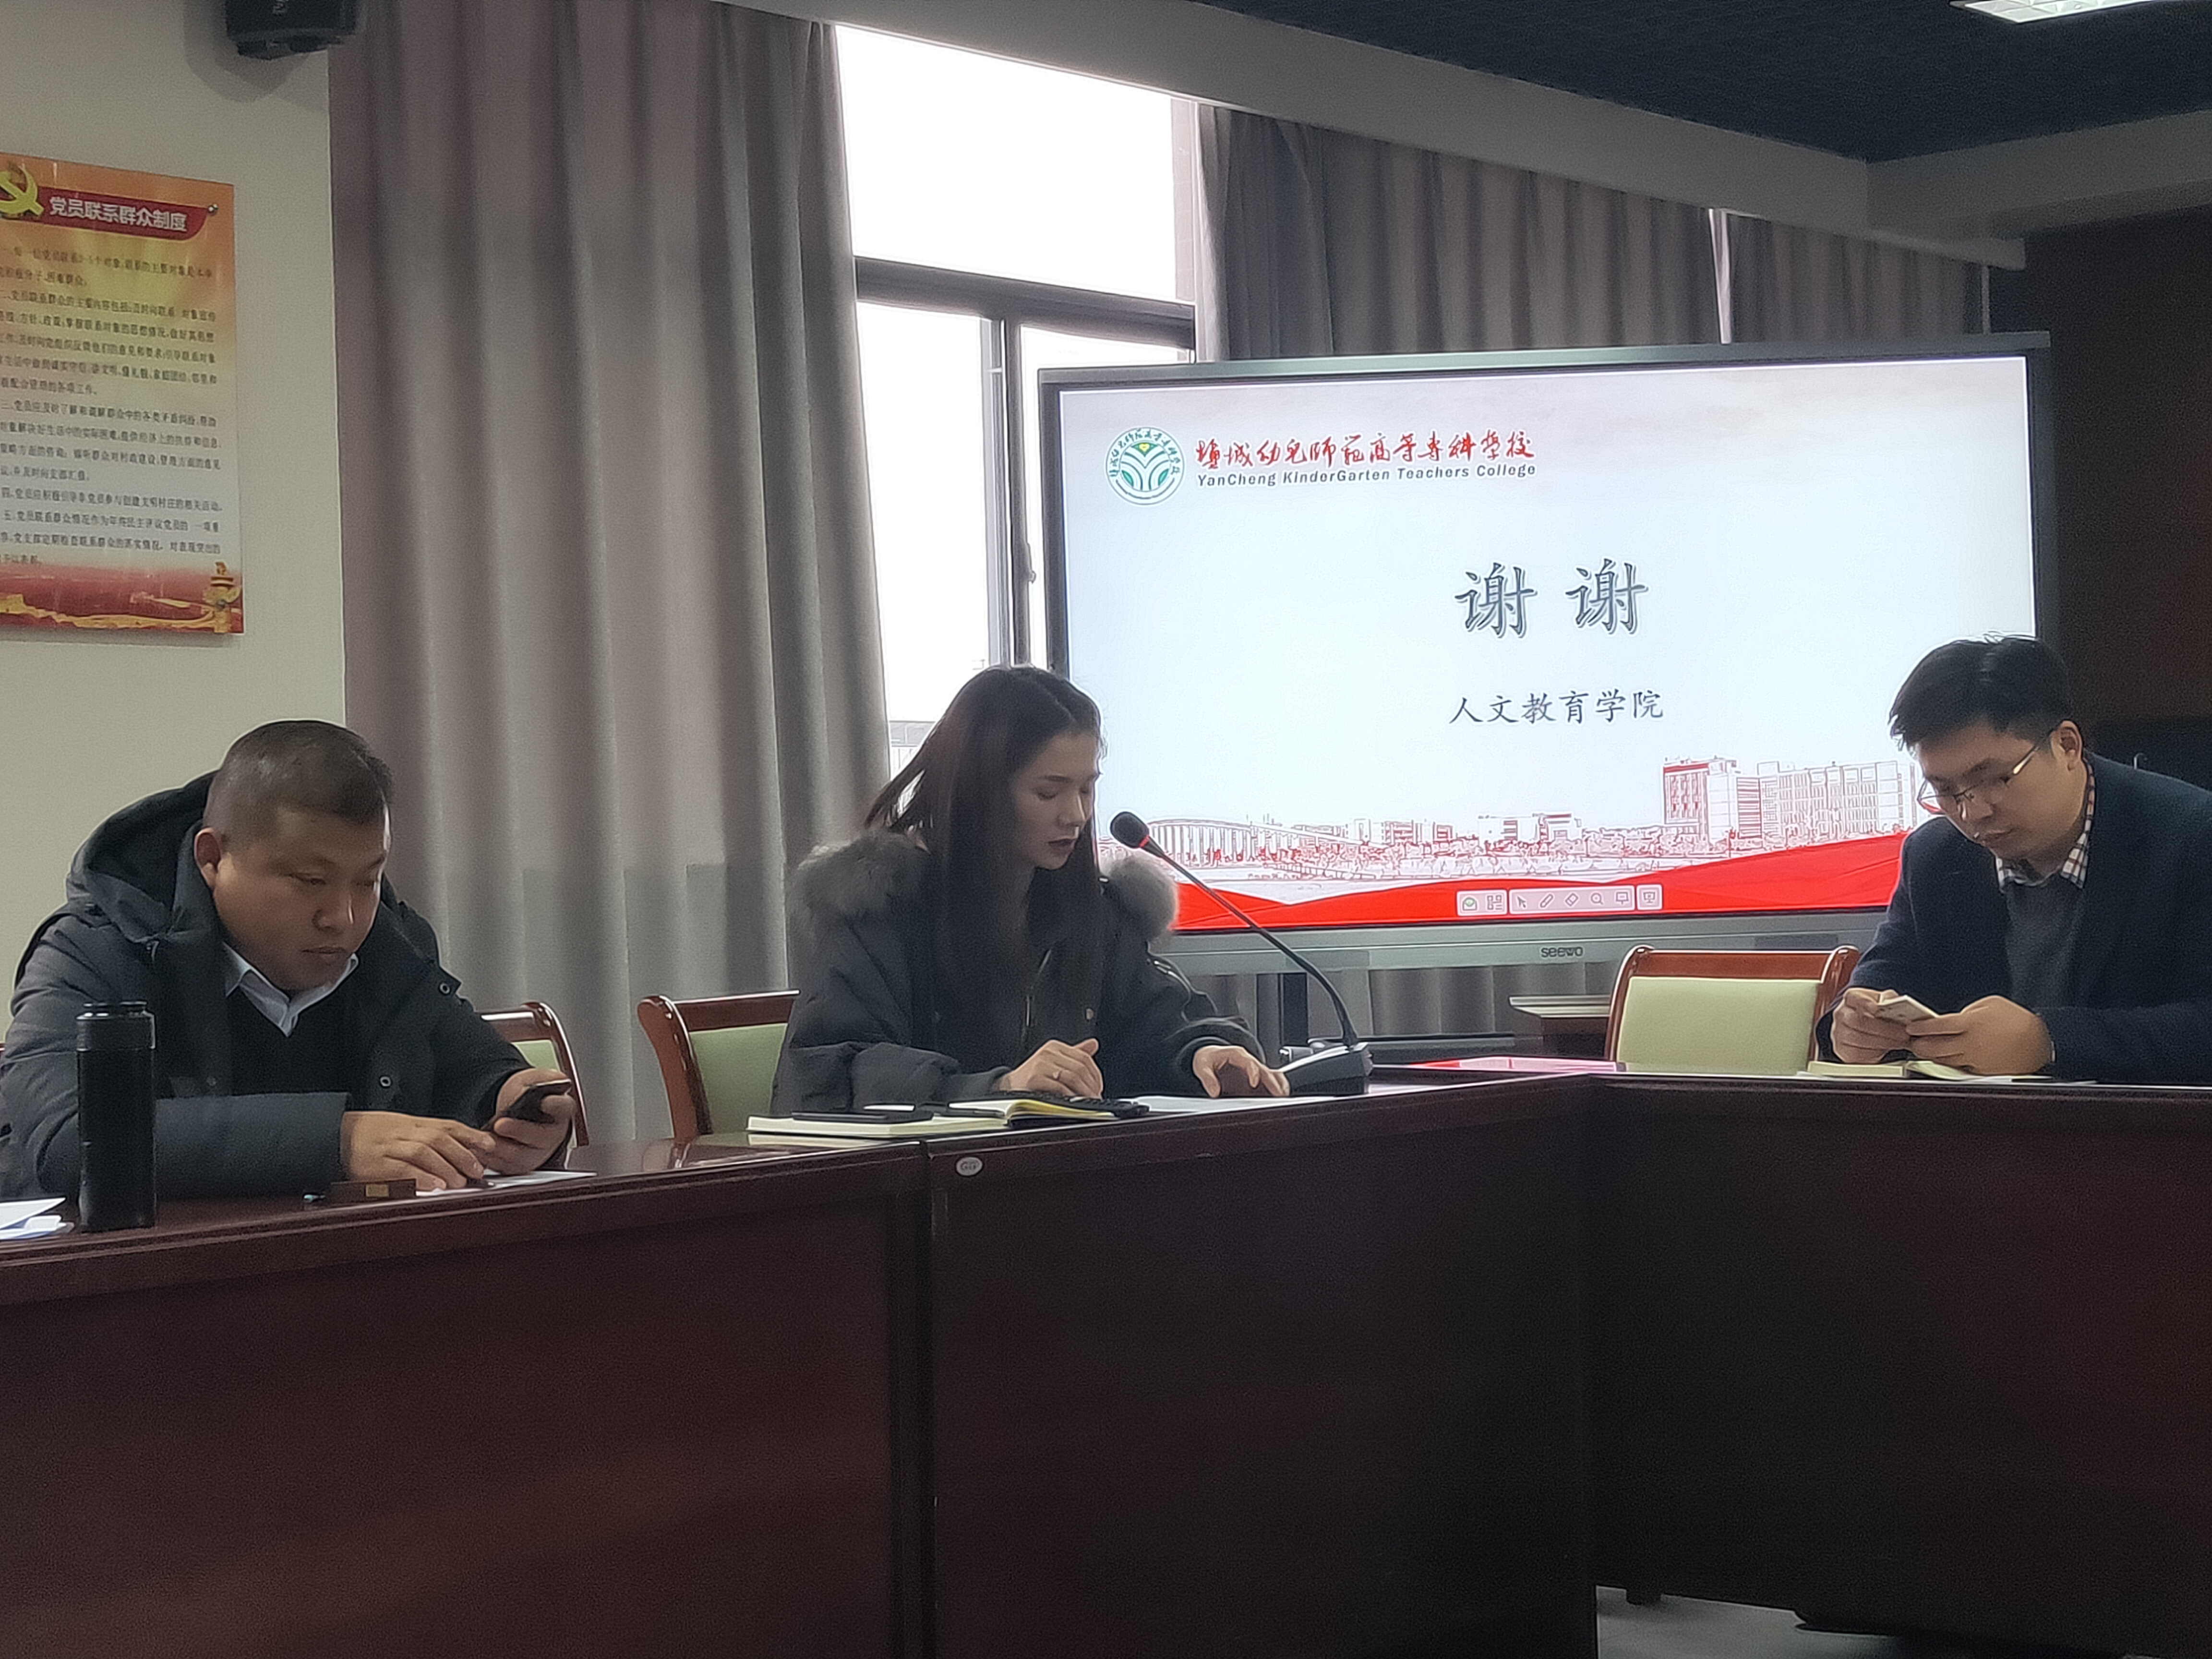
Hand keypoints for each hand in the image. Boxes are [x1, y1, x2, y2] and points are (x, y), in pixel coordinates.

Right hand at [340, 1109, 497, 1191]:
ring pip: (422, 1151)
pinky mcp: (373, 1164)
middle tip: (478, 1170)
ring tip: (461, 1182)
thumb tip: (463, 1148)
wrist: (332, 1135)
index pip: (447, 1125)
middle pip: (438, 1138)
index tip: (490, 1145)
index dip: (471, 1135)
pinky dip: (418, 1177)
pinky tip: (433, 1185)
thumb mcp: (400, 1129)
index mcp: (412, 1123)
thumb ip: (427, 1137)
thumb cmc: (371, 1135)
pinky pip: (399, 1169)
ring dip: (444, 1166)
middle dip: (462, 1154)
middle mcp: (402, 1132)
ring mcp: (387, 1147)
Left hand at [485, 1066, 577, 1173]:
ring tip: (482, 1137)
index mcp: (561, 1110)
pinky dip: (490, 1159)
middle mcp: (553, 1135)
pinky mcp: (521, 1165)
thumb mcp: (530, 1080)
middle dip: (518, 1131)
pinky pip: (506, 1167)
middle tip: (500, 1124)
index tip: (545, 1102)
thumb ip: (539, 1079)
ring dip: (499, 1148)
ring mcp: (538, 1152)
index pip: (563, 1107)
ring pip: (521, 1156)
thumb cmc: (525, 1095)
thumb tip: (553, 1080)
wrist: (513, 1111)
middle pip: (540, 1137)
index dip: (555, 1105)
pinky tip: (478, 1148)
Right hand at [998, 1038, 1103, 1097]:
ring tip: (1089, 1102)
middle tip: (1096, 1098)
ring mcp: (1040, 1064)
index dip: (1095, 1075)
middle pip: (1080, 1067)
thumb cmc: (1033, 1076)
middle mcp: (1048, 1052)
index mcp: (1055, 1047)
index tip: (1099, 1088)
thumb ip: (1074, 1054)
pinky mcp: (1034, 1078)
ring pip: (1072, 1076)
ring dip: (1084, 1092)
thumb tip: (1093, 1044)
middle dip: (1091, 1086)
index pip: (1084, 1057)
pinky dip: (1070, 1096)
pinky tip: (1074, 1103)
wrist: (1009, 1087)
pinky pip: (1059, 1087)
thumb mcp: (1054, 1061)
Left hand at [1192, 1044, 1288, 1098]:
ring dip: (1278, 1084)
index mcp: (1236, 1054)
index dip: (1253, 1072)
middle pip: (1265, 1070)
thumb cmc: (1208, 1059)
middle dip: (1272, 1081)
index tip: (1254, 1083)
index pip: (1249, 1062)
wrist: (1210, 1056)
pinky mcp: (1255, 1078)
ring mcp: (1254, 1070)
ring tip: (1283, 1096)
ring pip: (1271, 1074)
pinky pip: (1270, 1080)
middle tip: (1278, 1093)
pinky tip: (1281, 1096)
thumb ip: (1207, 1077)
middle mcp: (1248, 1061)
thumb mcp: (1202, 1065)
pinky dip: (1277, 1087)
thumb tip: (1214, 1091)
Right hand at [1830, 987, 1914, 1062]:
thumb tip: (1895, 1002)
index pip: (1854, 997)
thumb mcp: (1885, 1003)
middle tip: (1903, 1033)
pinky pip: (1856, 1053)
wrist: (1871, 1031)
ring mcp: (1839, 1033)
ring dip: (1883, 1042)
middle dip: (1883, 1028)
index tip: (1878, 1009)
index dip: (1865, 1003)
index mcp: (1851, 998)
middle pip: (1858, 1021)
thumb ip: (1889, 1000)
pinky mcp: (1843, 1050)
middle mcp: (1842, 1014)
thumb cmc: (1879, 1015)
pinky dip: (1874, 1052)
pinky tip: (1886, 1048)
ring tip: (1900, 1042)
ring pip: (1858, 1039)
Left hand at [1903, 995, 2054, 1075]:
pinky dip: (1949, 1063)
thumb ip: (1968, 1011)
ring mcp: (1975, 1060)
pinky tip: (1944, 1058)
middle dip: (1918, 1045)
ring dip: (1931, 1055)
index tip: (1911, 1027)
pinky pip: (1958, 1068)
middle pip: (1934, 1047)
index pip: (1937, 1026)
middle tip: (1912, 1041)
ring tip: (1924, 1049)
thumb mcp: (1990, 1004)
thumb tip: (1953, 1019)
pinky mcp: (1981, 1071)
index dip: (1920, 1027)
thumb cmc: (2017, 1021)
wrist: (2040, 1044)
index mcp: (1971, 1024)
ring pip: (1943, 1060)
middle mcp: (1970, 1044)